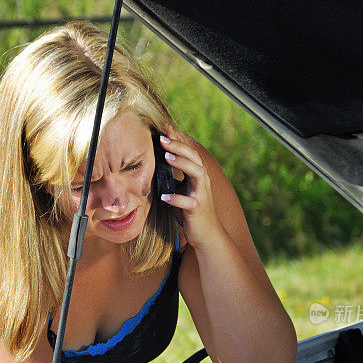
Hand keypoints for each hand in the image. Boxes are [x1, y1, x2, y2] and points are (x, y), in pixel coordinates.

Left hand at [159, 132, 222, 250]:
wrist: (207, 235)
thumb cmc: (191, 212)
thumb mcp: (182, 191)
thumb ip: (173, 179)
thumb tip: (154, 165)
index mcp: (198, 175)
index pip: (189, 152)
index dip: (178, 139)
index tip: (164, 127)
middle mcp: (202, 182)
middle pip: (194, 157)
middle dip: (179, 146)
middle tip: (162, 137)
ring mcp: (201, 195)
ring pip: (197, 173)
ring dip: (182, 163)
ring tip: (166, 157)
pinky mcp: (198, 210)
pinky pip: (188, 203)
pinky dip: (176, 199)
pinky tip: (164, 197)